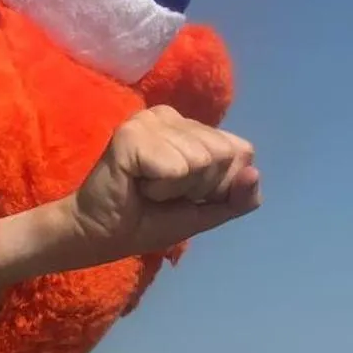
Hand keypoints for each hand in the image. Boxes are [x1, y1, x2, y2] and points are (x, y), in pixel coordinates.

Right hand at [52, 106, 260, 265]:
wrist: (97, 237)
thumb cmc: (146, 222)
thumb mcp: (203, 213)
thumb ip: (236, 199)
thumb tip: (254, 174)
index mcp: (192, 128)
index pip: (240, 151)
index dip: (219, 185)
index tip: (184, 196)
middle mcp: (173, 115)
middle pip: (223, 155)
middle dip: (199, 188)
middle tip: (162, 193)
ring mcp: (151, 120)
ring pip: (201, 161)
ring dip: (175, 190)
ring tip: (147, 190)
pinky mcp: (132, 133)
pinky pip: (175, 168)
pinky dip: (160, 189)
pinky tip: (136, 186)